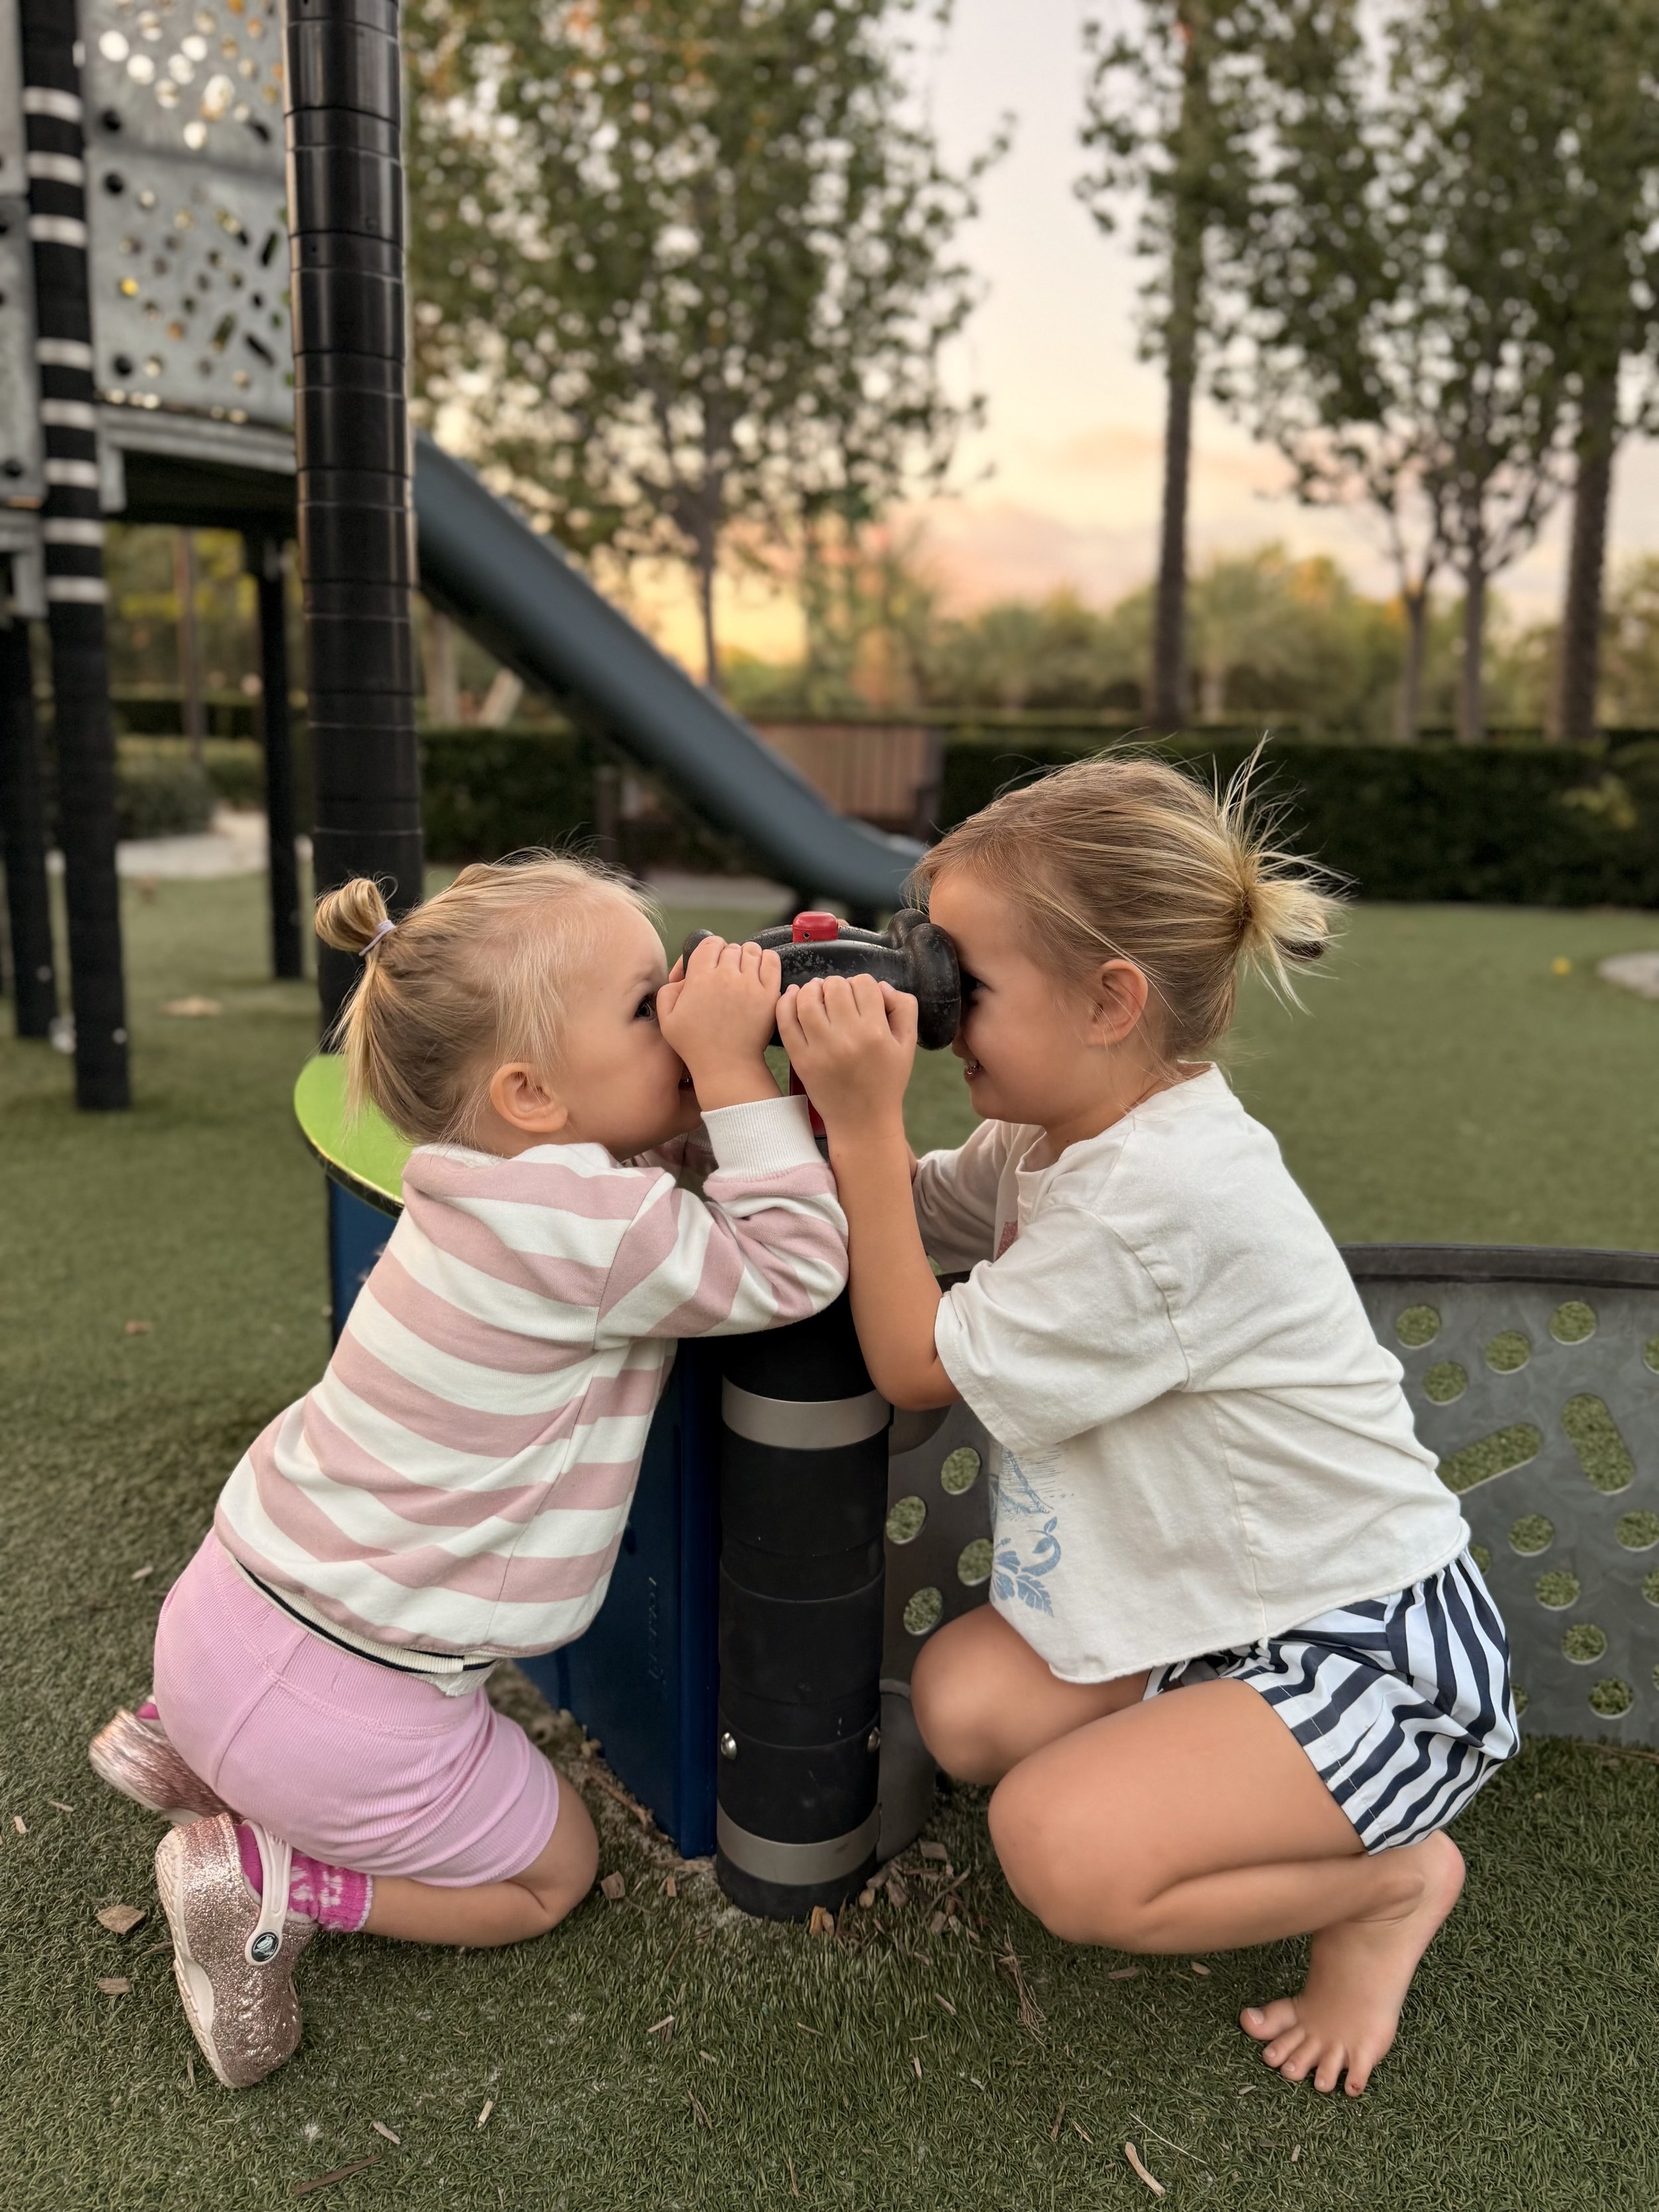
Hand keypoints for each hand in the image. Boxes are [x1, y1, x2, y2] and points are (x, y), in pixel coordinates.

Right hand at [655, 935, 782, 1109]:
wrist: (726, 1065)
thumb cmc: (695, 1044)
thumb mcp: (667, 1019)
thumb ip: (668, 991)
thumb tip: (682, 978)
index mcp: (700, 978)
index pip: (709, 943)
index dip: (708, 951)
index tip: (708, 966)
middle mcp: (726, 976)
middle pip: (730, 948)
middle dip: (726, 957)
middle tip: (724, 976)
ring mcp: (750, 984)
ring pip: (751, 951)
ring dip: (745, 958)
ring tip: (742, 973)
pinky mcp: (769, 993)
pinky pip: (771, 961)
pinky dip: (766, 960)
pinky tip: (759, 970)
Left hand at [776, 974, 916, 1136]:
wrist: (862, 1121)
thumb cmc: (887, 1081)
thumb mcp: (907, 1045)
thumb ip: (903, 1009)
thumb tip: (881, 987)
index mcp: (876, 1032)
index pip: (864, 984)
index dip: (862, 985)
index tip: (860, 997)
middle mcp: (847, 1037)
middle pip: (835, 987)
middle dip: (837, 985)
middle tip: (838, 997)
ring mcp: (820, 1048)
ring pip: (808, 999)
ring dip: (812, 989)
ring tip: (816, 992)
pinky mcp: (800, 1058)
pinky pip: (786, 1022)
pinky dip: (786, 1003)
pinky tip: (794, 996)